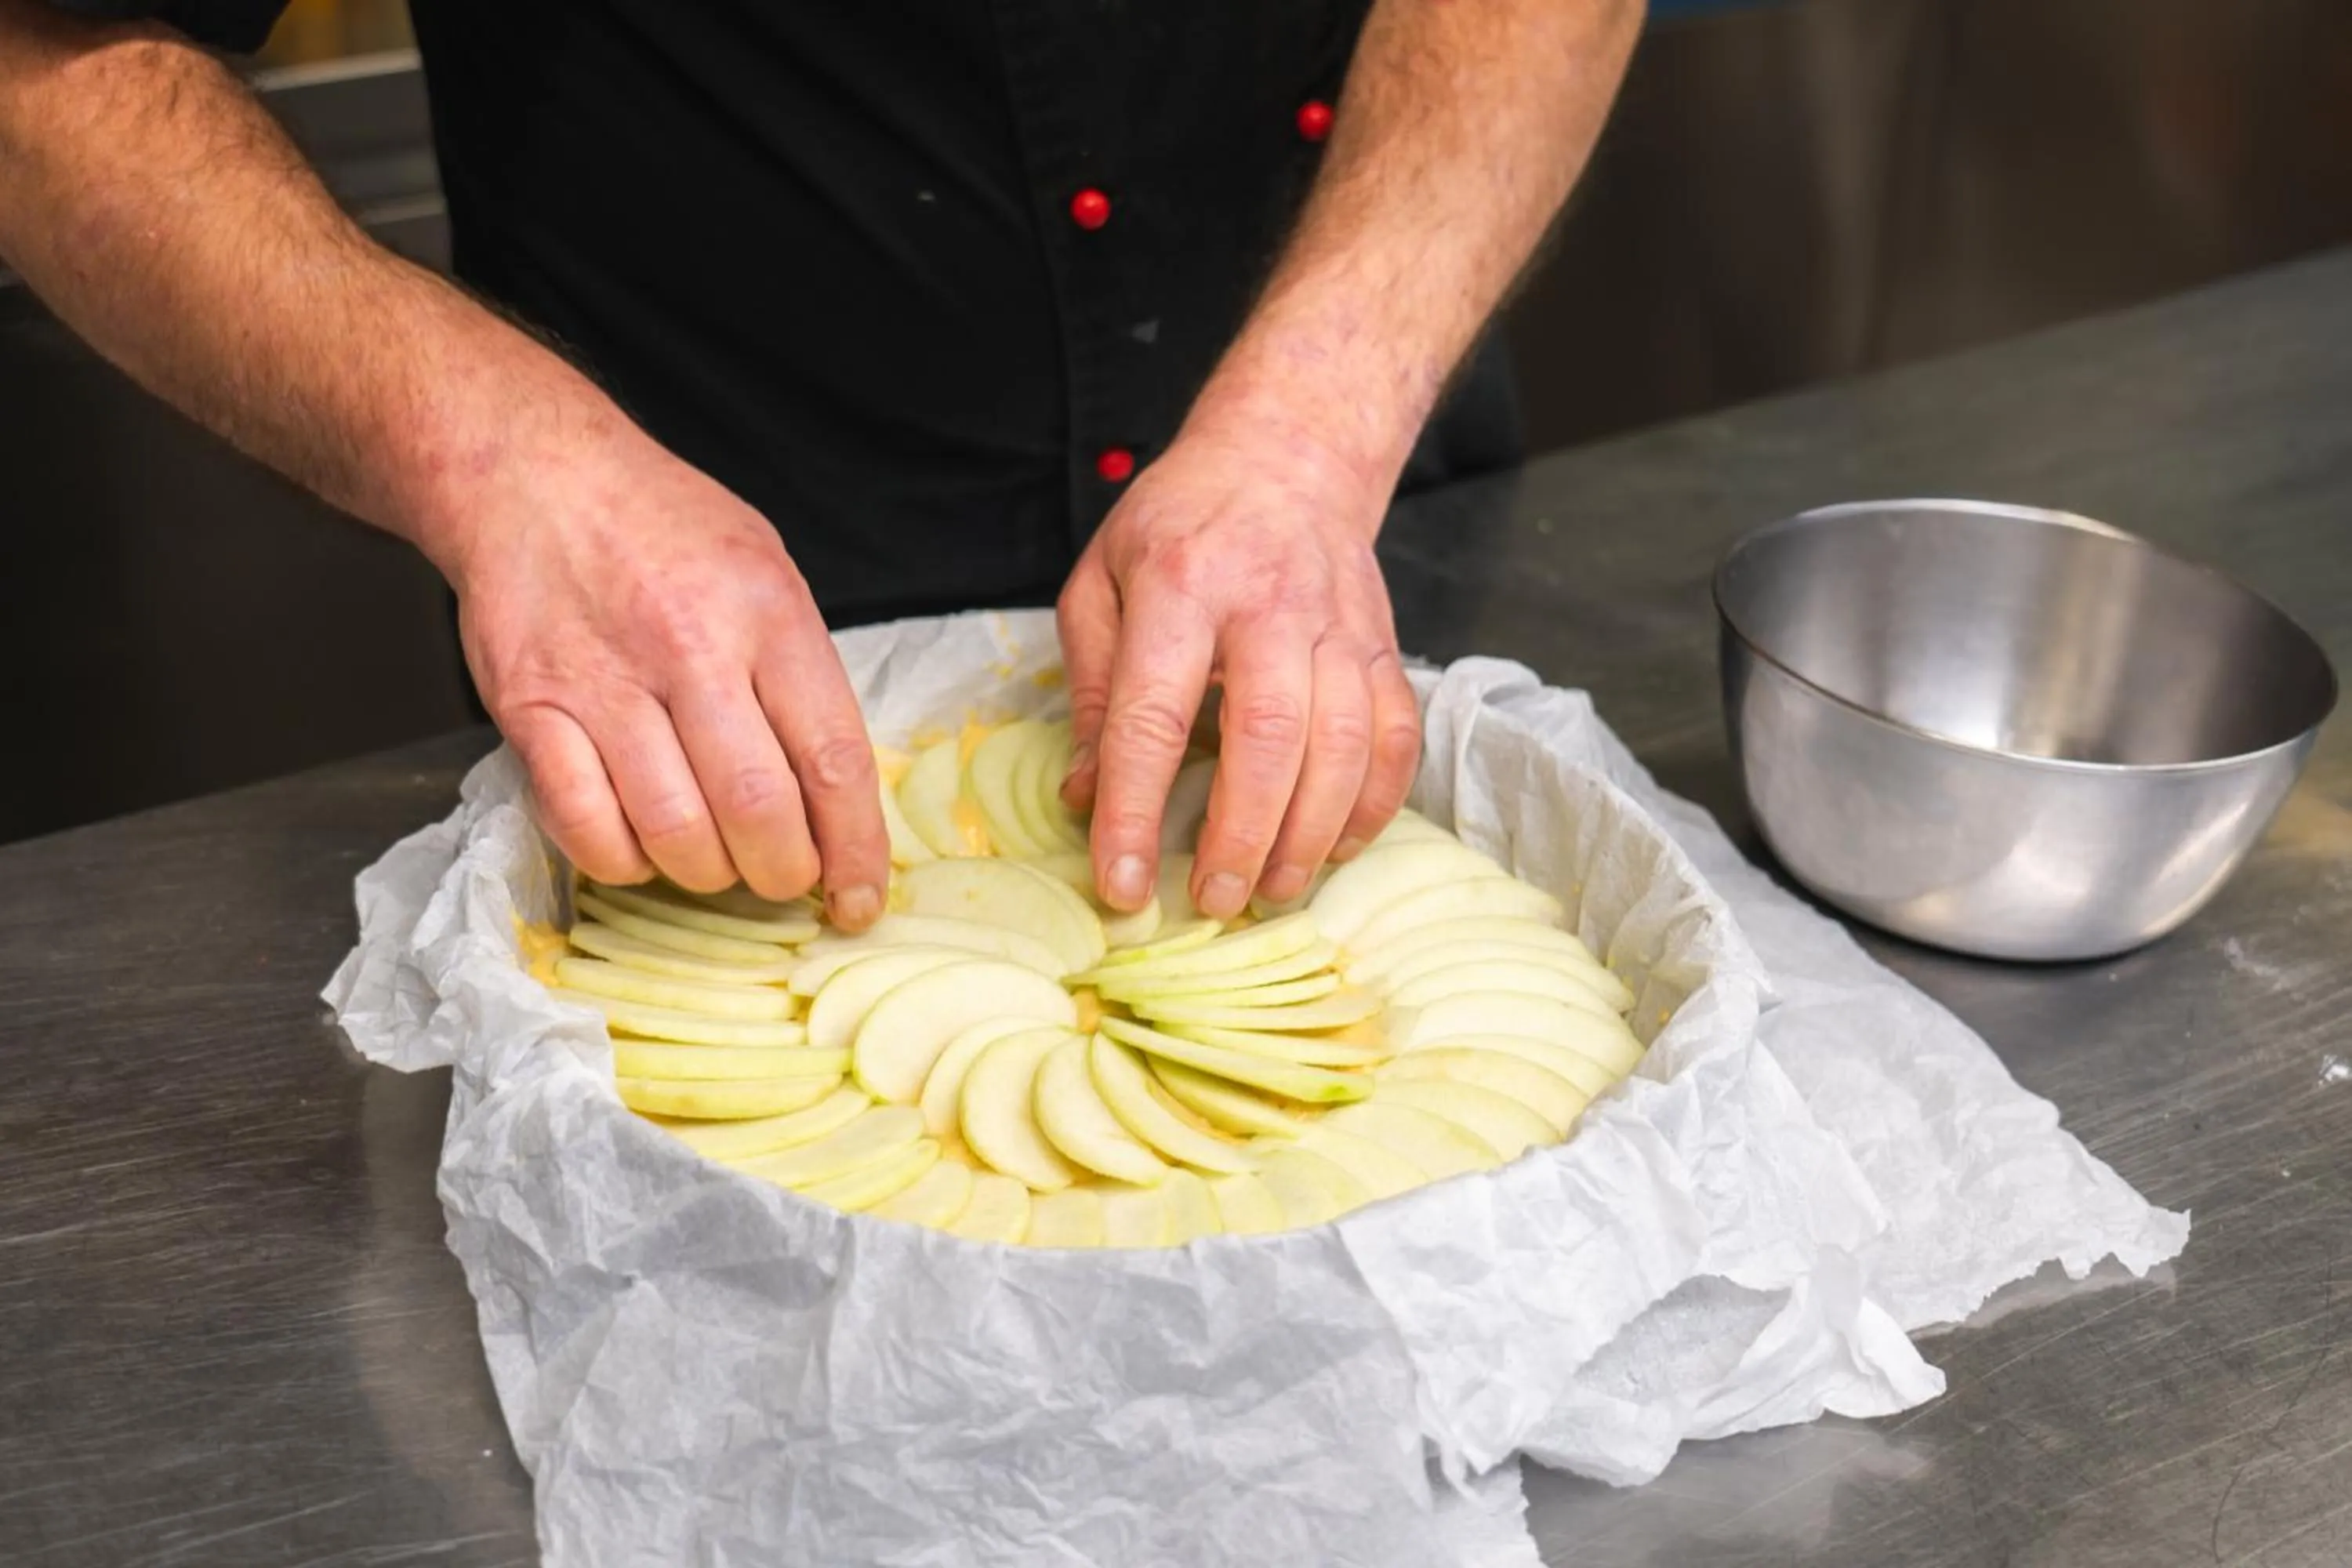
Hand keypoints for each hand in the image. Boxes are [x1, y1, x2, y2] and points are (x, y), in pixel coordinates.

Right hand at [441, 428, 889, 926]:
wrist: (533, 475)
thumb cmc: (663, 528)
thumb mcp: (765, 571)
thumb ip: (801, 674)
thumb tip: (838, 793)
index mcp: (767, 614)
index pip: (834, 760)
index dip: (855, 849)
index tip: (860, 899)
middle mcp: (690, 649)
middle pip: (758, 811)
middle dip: (782, 873)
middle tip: (782, 876)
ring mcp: (604, 682)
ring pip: (675, 833)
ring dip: (707, 874)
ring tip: (715, 859)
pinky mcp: (531, 709)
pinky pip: (586, 828)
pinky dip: (623, 860)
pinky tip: (639, 843)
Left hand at [1057, 427, 1421, 918]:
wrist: (1285, 457)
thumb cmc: (1179, 527)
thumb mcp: (1101, 583)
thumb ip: (1094, 689)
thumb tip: (1087, 796)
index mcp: (1179, 586)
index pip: (1151, 715)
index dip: (1134, 809)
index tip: (1121, 884)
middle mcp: (1267, 604)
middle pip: (1268, 735)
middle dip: (1242, 834)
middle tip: (1214, 898)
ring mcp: (1339, 626)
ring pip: (1342, 743)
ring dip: (1311, 832)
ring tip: (1274, 888)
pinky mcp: (1384, 646)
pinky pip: (1396, 737)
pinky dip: (1373, 804)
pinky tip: (1337, 846)